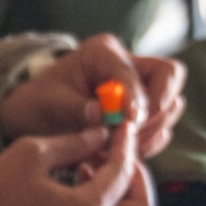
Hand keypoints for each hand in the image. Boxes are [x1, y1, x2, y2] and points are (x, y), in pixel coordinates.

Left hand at [0, 34, 188, 159]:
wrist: (34, 116)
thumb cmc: (39, 103)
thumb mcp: (48, 103)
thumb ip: (75, 108)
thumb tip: (101, 115)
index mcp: (103, 53)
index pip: (133, 70)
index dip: (136, 96)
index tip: (131, 121)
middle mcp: (128, 64)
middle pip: (169, 75)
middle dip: (157, 109)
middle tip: (131, 134)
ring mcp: (140, 87)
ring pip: (171, 103)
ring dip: (152, 130)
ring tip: (120, 147)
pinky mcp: (143, 110)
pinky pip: (163, 126)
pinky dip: (150, 142)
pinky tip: (124, 152)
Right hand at [0, 121, 157, 205]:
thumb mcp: (33, 152)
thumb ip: (75, 142)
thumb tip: (103, 132)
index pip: (124, 172)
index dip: (127, 144)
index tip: (122, 124)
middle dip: (137, 174)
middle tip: (119, 148)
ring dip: (122, 185)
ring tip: (96, 156)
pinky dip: (107, 196)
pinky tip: (81, 171)